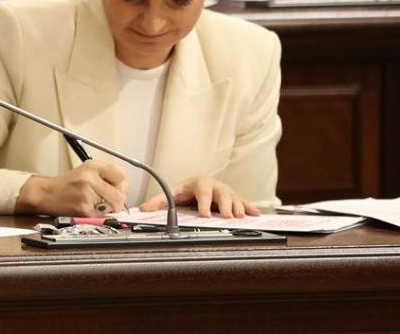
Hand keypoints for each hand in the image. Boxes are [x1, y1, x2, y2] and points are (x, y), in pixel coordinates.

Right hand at [15, 159, 128, 216]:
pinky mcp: (84, 209)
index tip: (113, 185)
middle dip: (116, 200)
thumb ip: (108, 177)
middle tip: (105, 199)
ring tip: (96, 204)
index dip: (119, 183)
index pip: (121, 175)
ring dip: (109, 209)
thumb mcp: (87, 171)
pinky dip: (100, 216)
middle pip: (120, 194)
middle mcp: (89, 178)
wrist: (47, 194)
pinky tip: (90, 210)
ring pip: (114, 207)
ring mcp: (86, 194)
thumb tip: (125, 188)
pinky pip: (104, 216)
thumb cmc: (68, 185)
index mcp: (92, 166)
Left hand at [138, 176, 259, 218]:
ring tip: (239, 217)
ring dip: (238, 208)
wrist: (203, 182)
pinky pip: (245, 203)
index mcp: (200, 184)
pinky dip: (250, 208)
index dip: (203, 203)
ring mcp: (227, 192)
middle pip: (222, 195)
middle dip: (224, 205)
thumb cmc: (189, 189)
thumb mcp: (174, 193)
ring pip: (235, 199)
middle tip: (224, 215)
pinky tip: (256, 215)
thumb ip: (159, 201)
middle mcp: (216, 187)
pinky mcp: (236, 198)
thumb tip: (143, 209)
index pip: (202, 193)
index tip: (204, 214)